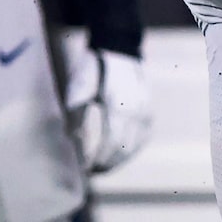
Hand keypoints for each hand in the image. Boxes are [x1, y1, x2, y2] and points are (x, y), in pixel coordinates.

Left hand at [62, 34, 153, 173]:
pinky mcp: (149, 110)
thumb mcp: (79, 87)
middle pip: (125, 148)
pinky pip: (144, 137)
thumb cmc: (95, 68)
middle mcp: (137, 111)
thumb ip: (76, 114)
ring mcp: (146, 111)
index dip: (99, 159)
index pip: (111, 142)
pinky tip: (121, 155)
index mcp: (118, 105)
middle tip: (93, 172)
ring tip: (105, 167)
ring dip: (121, 160)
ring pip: (136, 145)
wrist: (118, 48)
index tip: (86, 169)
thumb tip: (72, 139)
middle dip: (109, 164)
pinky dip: (132, 149)